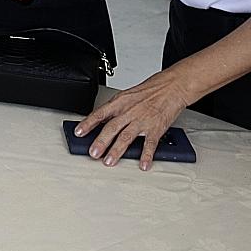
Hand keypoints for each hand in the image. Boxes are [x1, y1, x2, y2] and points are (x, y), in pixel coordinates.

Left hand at [72, 68, 195, 170]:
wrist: (172, 87)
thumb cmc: (150, 90)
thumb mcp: (127, 95)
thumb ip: (115, 109)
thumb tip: (101, 121)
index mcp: (120, 102)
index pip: (100, 113)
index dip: (88, 123)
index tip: (78, 132)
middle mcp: (129, 111)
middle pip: (112, 127)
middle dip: (101, 141)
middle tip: (93, 153)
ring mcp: (142, 120)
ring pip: (126, 137)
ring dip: (117, 150)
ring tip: (109, 161)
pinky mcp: (156, 128)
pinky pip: (150, 144)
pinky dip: (146, 155)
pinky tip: (143, 164)